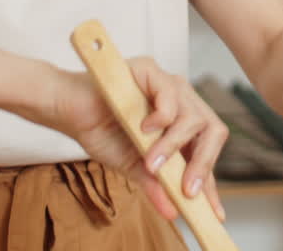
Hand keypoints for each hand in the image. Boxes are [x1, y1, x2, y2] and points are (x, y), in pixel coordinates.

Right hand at [44, 58, 228, 221]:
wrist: (68, 111)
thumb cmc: (101, 132)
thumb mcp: (132, 166)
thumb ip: (154, 184)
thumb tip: (172, 211)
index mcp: (181, 123)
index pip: (205, 151)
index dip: (211, 182)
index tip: (214, 213)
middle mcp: (181, 101)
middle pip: (212, 131)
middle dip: (204, 164)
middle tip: (187, 190)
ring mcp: (168, 84)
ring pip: (194, 117)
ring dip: (173, 146)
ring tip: (151, 163)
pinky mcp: (151, 70)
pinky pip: (171, 96)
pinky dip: (162, 118)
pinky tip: (143, 129)